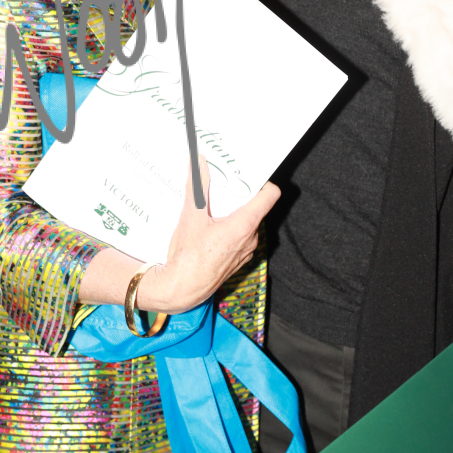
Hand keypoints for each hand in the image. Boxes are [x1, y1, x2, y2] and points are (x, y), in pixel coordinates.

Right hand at [138, 159, 278, 315]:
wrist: (183, 289)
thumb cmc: (189, 257)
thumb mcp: (191, 216)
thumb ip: (197, 187)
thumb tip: (198, 162)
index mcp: (245, 225)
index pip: (270, 195)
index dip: (262, 181)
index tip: (247, 174)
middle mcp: (251, 238)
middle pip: (254, 207)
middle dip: (239, 195)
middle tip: (223, 185)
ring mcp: (246, 251)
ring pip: (246, 223)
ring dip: (233, 213)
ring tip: (213, 206)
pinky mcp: (239, 259)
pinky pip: (240, 237)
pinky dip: (229, 229)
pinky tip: (210, 228)